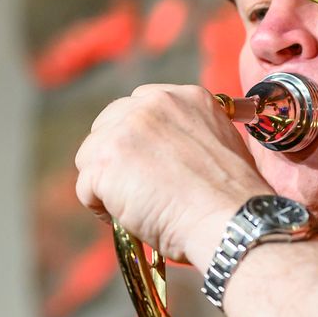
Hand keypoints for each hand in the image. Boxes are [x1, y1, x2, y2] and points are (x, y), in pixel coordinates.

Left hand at [74, 85, 270, 262]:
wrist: (230, 219)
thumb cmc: (232, 198)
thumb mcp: (221, 143)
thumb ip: (189, 134)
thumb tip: (166, 151)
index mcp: (185, 97)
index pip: (139, 105)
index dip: (138, 137)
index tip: (146, 161)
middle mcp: (153, 104)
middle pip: (107, 124)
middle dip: (115, 155)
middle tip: (136, 187)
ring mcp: (125, 131)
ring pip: (91, 155)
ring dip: (106, 182)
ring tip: (135, 207)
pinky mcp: (105, 162)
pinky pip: (86, 188)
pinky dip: (101, 208)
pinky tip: (128, 219)